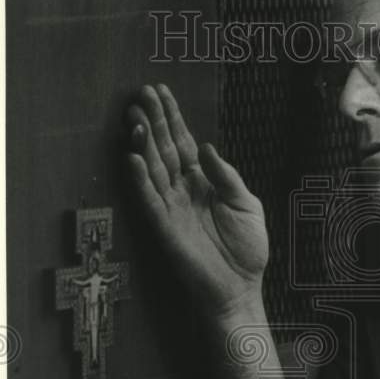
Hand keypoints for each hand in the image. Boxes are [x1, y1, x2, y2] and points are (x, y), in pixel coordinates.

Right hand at [125, 84, 267, 320]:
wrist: (241, 286)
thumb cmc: (246, 248)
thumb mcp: (247, 204)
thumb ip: (227, 176)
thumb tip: (205, 147)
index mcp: (203, 181)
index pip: (183, 143)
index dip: (173, 118)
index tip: (162, 92)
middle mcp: (183, 190)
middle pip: (164, 149)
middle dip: (153, 121)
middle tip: (140, 95)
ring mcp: (172, 207)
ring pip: (153, 169)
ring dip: (143, 143)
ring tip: (135, 117)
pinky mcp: (165, 227)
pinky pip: (148, 199)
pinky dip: (139, 179)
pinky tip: (132, 157)